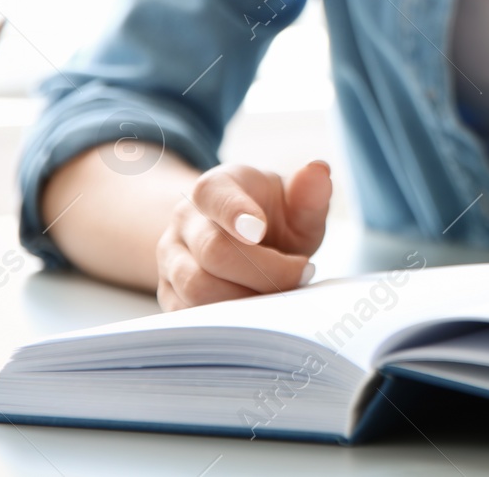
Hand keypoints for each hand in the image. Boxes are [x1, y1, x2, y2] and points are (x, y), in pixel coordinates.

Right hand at [155, 160, 331, 310]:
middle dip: (265, 270)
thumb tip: (319, 171)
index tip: (258, 231)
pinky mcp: (169, 294)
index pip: (213, 194)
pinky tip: (258, 310)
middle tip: (303, 272)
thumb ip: (309, 193)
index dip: (234, 213)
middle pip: (213, 251)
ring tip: (283, 292)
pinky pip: (190, 314)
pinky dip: (228, 319)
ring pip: (197, 288)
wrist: (240, 240)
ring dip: (248, 298)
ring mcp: (171, 259)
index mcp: (215, 187)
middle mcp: (184, 221)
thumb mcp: (297, 203)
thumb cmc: (274, 219)